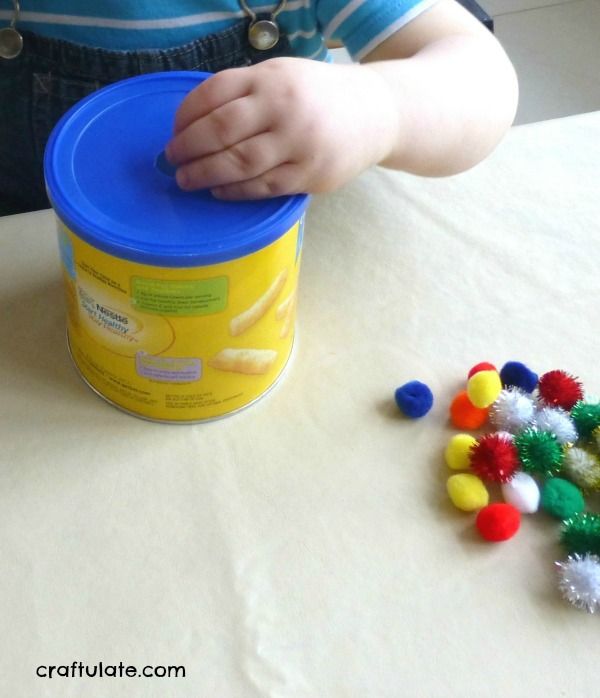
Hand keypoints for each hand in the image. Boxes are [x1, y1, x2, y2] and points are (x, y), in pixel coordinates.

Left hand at [165, 57, 397, 199]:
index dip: (186, 115)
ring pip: (239, 163)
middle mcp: (284, 108)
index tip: (174, 131)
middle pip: (220, 131)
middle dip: (188, 148)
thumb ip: (246, 92)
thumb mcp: (284, 76)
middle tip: (172, 159)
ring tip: (187, 180)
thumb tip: (196, 121)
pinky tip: (219, 191)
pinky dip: (235, 191)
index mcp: (271, 78)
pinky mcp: (310, 175)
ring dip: (205, 173)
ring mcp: (298, 144)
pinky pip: (263, 187)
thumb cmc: (320, 96)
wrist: (377, 114)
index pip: (214, 94)